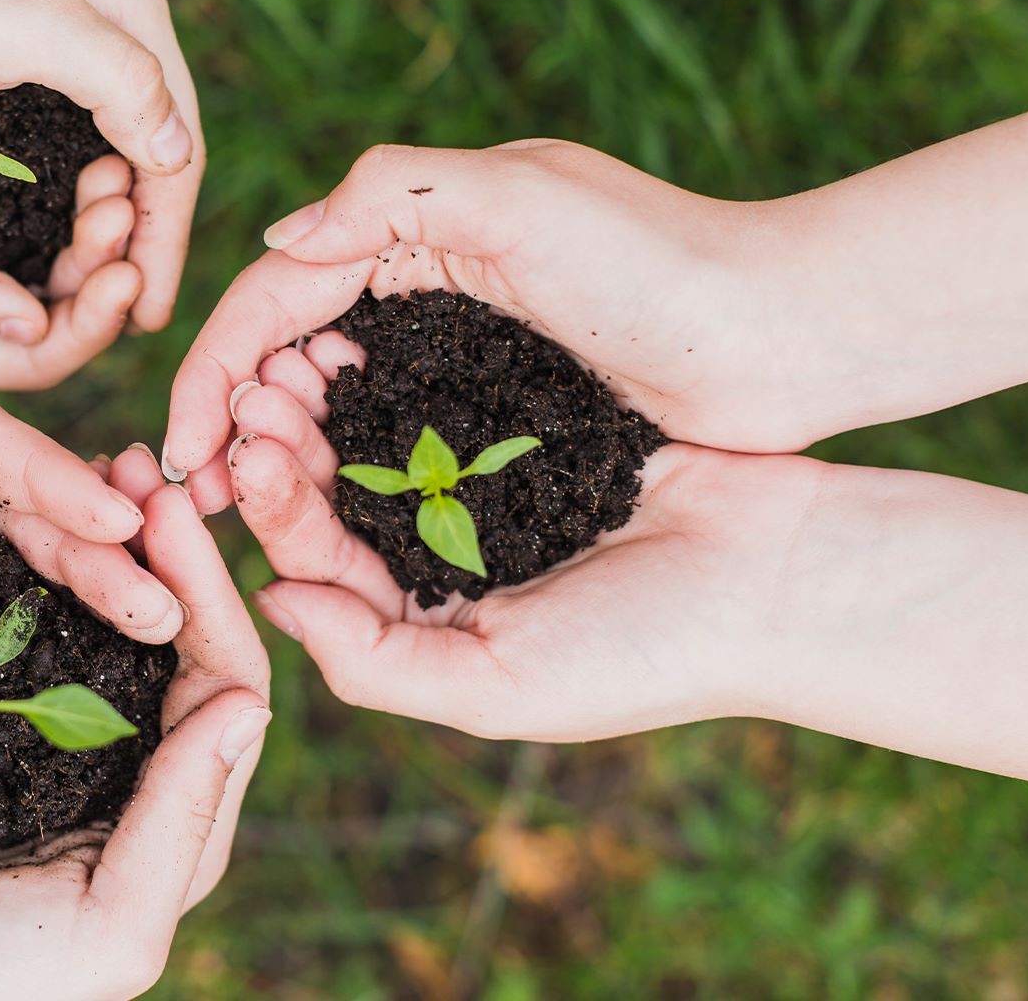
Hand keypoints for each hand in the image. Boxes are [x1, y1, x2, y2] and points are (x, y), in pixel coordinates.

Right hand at [0, 44, 149, 389]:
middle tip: (128, 218)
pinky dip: (81, 202)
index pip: (33, 363)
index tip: (128, 274)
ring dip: (101, 236)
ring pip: (62, 268)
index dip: (89, 328)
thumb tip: (33, 323)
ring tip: (120, 182)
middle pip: (58, 320)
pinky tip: (105, 164)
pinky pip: (51, 221)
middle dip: (105, 276)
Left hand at [0, 400, 185, 964]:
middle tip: (158, 591)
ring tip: (162, 619)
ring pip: (25, 566)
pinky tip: (124, 649)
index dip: (43, 472)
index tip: (113, 522)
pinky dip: (76, 633)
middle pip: (8, 504)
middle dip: (91, 533)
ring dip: (99, 581)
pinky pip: (18, 638)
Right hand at [0, 450, 270, 1000]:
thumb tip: (252, 708)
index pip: (223, 677)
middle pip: (167, 631)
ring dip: (95, 545)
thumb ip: (181, 825)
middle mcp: (123, 767)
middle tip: (133, 459)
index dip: (208, 589)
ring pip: (93, 620)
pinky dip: (23, 574)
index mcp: (173, 812)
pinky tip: (0, 520)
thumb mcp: (108, 928)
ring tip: (78, 469)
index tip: (171, 509)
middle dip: (159, 542)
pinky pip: (14, 634)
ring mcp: (46, 743)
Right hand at [164, 142, 849, 505]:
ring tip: (249, 515)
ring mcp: (460, 351)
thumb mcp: (523, 198)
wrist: (787, 336)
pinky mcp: (500, 409)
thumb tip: (276, 242)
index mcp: (412, 228)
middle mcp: (425, 285)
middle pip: (291, 353)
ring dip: (283, 456)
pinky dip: (350, 478)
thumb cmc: (662, 262)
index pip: (277, 296)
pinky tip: (330, 522)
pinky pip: (397, 441)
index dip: (215, 370)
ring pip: (336, 403)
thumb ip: (392, 194)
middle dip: (233, 421)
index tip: (182, 452)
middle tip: (202, 497)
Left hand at [221, 349, 823, 740]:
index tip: (245, 458)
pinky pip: (446, 401)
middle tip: (254, 389)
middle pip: (341, 498)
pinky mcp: (529, 436)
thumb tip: (272, 603)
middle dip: (290, 447)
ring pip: (380, 442)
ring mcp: (486, 494)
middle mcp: (444, 562)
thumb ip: (374, 660)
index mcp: (427, 627)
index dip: (278, 513)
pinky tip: (363, 339)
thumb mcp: (496, 688)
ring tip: (296, 357)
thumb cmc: (647, 652)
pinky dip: (401, 376)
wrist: (782, 576)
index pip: (325, 566)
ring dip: (334, 405)